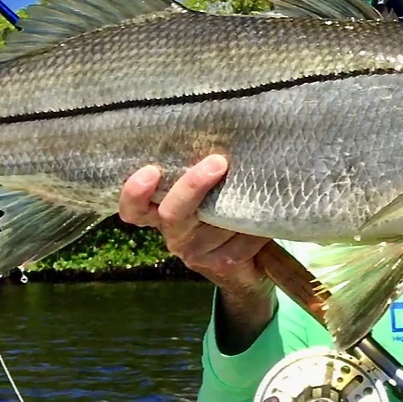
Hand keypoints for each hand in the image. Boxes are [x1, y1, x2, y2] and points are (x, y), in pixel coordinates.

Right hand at [118, 155, 274, 350]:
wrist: (248, 266)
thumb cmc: (223, 212)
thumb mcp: (207, 191)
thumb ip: (201, 170)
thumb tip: (218, 135)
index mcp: (161, 213)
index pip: (135, 209)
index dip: (135, 193)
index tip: (150, 171)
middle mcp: (173, 234)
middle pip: (173, 213)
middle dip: (193, 186)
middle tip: (217, 162)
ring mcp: (195, 253)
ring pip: (215, 222)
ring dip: (239, 204)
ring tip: (257, 185)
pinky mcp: (220, 265)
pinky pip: (240, 241)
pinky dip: (256, 228)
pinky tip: (267, 221)